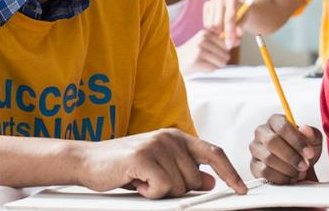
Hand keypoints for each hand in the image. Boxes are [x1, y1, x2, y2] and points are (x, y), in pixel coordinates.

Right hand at [77, 128, 246, 198]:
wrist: (87, 160)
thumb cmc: (122, 166)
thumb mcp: (159, 168)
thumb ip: (185, 171)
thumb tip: (211, 181)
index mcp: (176, 136)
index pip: (213, 153)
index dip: (230, 172)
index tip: (241, 189)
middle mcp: (169, 136)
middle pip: (195, 178)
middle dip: (177, 190)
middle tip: (152, 183)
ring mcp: (156, 145)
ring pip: (180, 186)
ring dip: (159, 192)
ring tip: (141, 180)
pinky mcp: (143, 157)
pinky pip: (163, 188)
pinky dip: (150, 193)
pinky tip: (135, 183)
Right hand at [178, 29, 230, 75]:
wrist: (175, 61)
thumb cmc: (193, 53)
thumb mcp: (206, 42)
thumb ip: (222, 41)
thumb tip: (238, 40)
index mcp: (205, 33)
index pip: (227, 44)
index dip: (223, 52)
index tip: (212, 52)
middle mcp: (202, 39)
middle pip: (226, 54)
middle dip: (219, 60)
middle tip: (206, 59)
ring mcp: (199, 50)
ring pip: (221, 62)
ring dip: (214, 65)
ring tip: (204, 62)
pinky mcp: (196, 61)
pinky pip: (213, 69)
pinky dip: (208, 70)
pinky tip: (200, 66)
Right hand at [203, 0, 244, 49]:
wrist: (235, 6)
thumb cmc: (241, 15)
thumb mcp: (243, 22)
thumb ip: (240, 28)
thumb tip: (237, 34)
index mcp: (231, 0)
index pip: (229, 18)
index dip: (230, 32)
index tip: (231, 43)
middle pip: (217, 23)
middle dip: (223, 33)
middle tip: (228, 39)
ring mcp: (212, 1)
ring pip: (210, 24)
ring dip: (217, 31)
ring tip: (225, 30)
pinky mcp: (206, 5)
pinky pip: (206, 23)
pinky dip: (212, 28)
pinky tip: (219, 26)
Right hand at [249, 114, 321, 183]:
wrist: (298, 167)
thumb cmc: (302, 150)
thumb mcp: (313, 141)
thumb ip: (312, 134)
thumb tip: (305, 129)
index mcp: (275, 121)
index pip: (282, 126)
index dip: (297, 141)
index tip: (309, 153)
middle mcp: (262, 132)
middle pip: (272, 141)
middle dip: (291, 156)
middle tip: (304, 165)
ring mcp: (255, 148)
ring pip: (268, 158)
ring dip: (287, 168)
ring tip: (298, 172)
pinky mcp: (254, 165)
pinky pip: (264, 172)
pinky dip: (280, 178)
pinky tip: (289, 178)